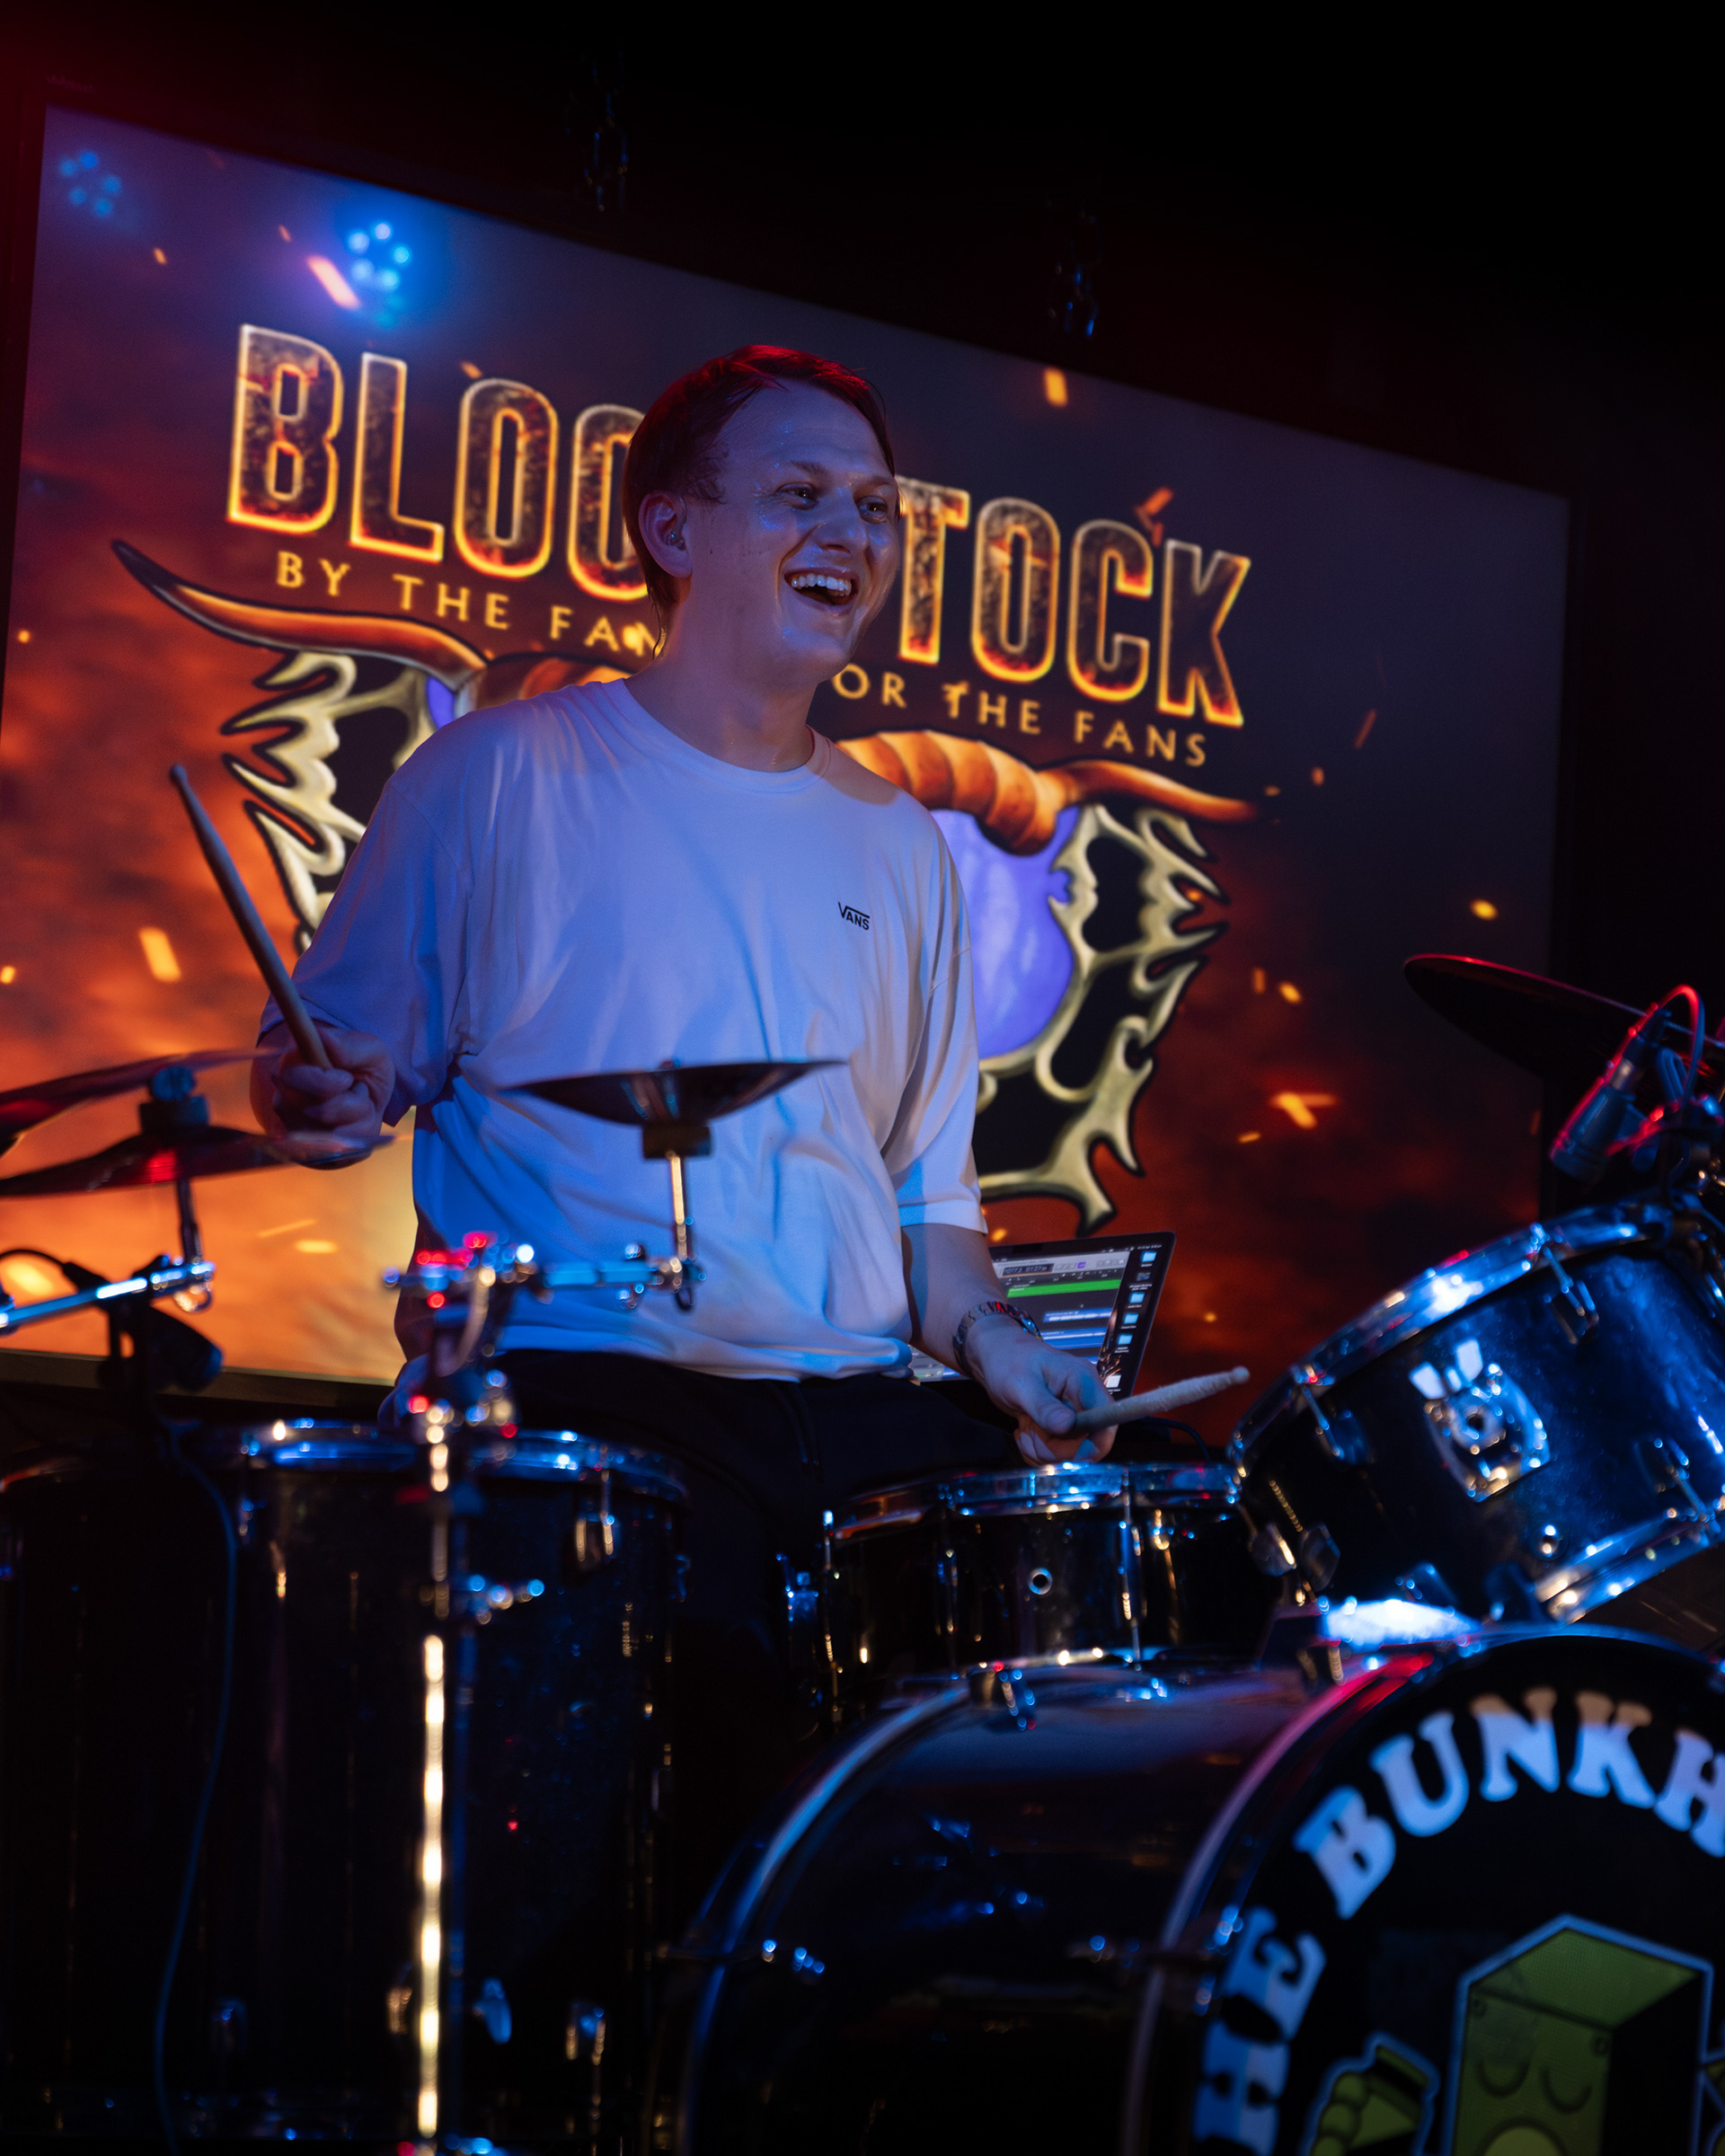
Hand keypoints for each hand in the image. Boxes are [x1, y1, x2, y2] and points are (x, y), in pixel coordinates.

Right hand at [251, 1021, 393, 1152]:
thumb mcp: (369, 1050)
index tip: (346, 1077)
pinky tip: (355, 1121)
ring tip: (356, 1103)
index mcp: (291, 1068)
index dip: (327, 1082)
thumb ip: (350, 1045)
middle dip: (351, 1102)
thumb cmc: (364, 1068)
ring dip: (359, 1117)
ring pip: (334, 1134)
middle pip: (319, 1113)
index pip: (292, 1079)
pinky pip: (342, 1151)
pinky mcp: (310, 1153)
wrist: (368, 1096)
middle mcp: (285, 1100)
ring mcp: (294, 1129)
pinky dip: (359, 1134)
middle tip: (354, 1089)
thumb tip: (325, 1039)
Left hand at [963, 1316, 1117, 1463]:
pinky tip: (1025, 1430)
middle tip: (1031, 1429)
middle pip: (1085, 1443)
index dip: (1096, 1444)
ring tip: (1025, 1426)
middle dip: (1055, 1447)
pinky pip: (1054, 1452)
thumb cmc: (1007, 1360)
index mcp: (1083, 1382)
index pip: (1107, 1420)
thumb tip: (1068, 1427)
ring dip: (1041, 1448)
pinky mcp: (1059, 1426)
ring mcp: (1071, 1414)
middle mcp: (1082, 1399)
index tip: (1072, 1457)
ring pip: (1067, 1452)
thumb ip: (1045, 1407)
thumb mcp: (1022, 1384)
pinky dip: (1036, 1449)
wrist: (993, 1358)